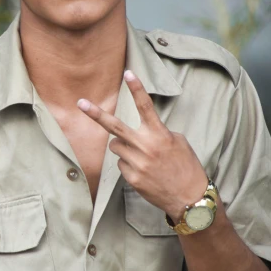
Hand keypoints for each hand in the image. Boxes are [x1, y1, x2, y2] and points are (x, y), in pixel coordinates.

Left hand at [77, 70, 207, 220]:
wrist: (190, 198)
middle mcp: (146, 147)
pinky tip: (144, 172)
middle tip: (81, 103)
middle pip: (115, 127)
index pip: (145, 106)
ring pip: (115, 146)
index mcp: (160, 134)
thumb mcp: (179, 142)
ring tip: (140, 156)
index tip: (128, 73)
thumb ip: (158, 132)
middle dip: (96, 114)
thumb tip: (140, 131)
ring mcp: (137, 163)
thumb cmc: (186, 167)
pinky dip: (129, 165)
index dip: (136, 88)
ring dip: (122, 147)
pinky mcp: (132, 178)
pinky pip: (121, 164)